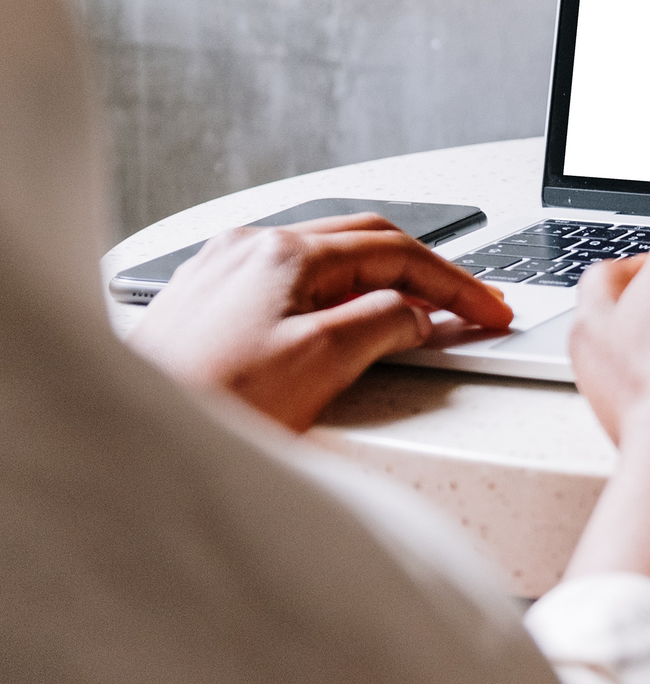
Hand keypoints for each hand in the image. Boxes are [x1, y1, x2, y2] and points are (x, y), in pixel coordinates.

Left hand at [129, 214, 514, 430]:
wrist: (121, 441)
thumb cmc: (209, 406)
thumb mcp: (321, 362)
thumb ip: (384, 323)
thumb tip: (418, 313)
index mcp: (285, 253)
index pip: (398, 253)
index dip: (456, 284)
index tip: (493, 310)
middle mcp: (252, 246)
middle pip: (367, 242)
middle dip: (427, 273)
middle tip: (472, 308)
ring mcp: (227, 269)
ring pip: (331, 258)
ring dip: (384, 280)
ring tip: (422, 317)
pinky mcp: (210, 299)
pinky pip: (295, 280)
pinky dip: (341, 294)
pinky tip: (350, 321)